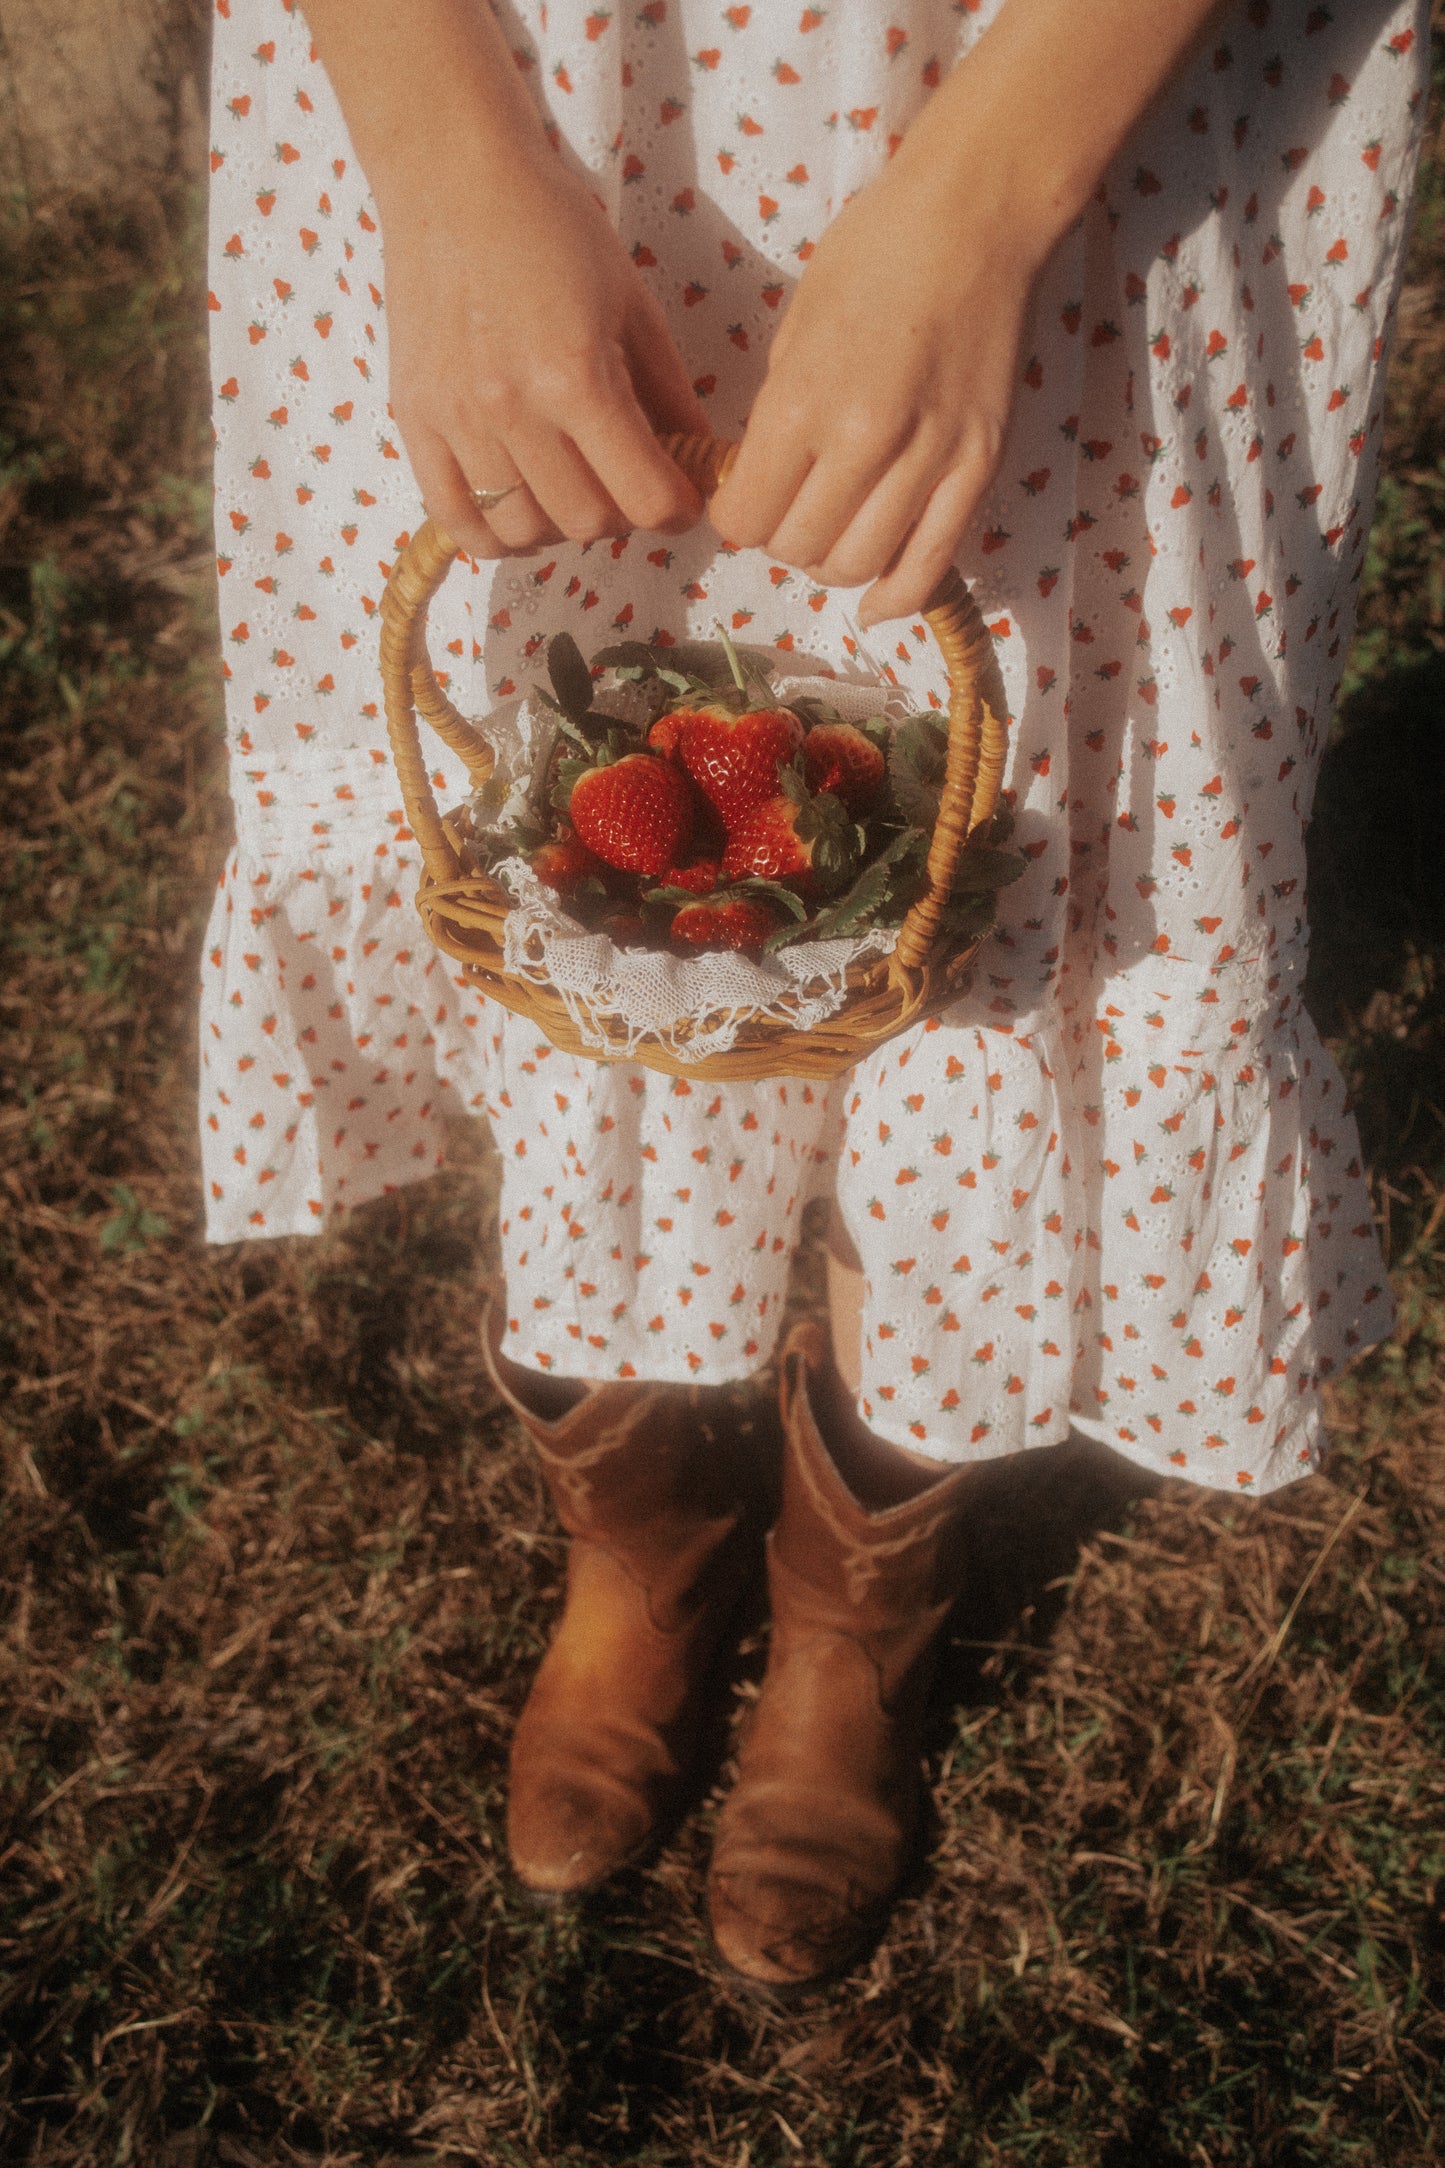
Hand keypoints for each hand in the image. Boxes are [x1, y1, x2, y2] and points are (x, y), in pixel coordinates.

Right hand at [379, 146, 710, 558]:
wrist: (454, 179)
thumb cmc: (553, 230)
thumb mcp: (633, 303)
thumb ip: (669, 393)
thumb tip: (697, 465)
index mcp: (576, 377)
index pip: (642, 497)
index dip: (674, 510)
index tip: (678, 499)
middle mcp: (513, 409)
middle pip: (585, 523)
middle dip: (619, 514)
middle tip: (622, 481)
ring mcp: (457, 421)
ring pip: (522, 531)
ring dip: (558, 524)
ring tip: (568, 488)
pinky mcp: (415, 421)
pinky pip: (455, 521)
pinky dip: (493, 535)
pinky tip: (517, 508)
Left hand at [707, 139, 1041, 627]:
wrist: (977, 216)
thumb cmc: (877, 250)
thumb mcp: (798, 324)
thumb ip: (781, 413)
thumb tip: (765, 478)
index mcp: (804, 401)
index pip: (748, 517)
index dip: (735, 519)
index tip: (741, 503)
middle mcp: (865, 441)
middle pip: (800, 549)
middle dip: (781, 540)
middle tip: (788, 511)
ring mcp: (930, 459)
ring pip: (860, 566)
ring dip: (833, 564)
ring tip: (832, 533)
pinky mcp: (979, 467)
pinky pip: (931, 565)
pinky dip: (894, 597)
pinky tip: (872, 604)